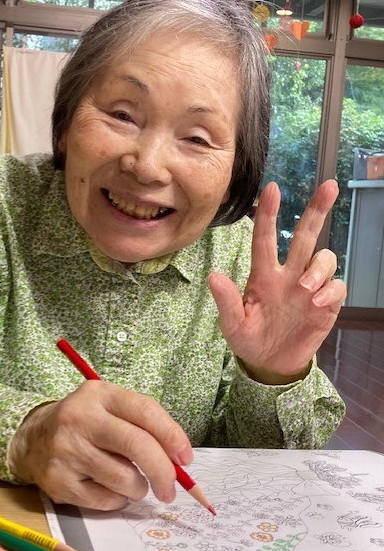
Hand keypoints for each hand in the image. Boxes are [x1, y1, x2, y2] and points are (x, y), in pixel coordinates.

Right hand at [9, 380, 192, 509]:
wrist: (32, 438)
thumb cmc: (85, 423)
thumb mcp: (109, 407)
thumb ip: (144, 424)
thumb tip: (179, 459)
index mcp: (99, 394)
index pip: (145, 411)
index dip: (173, 436)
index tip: (185, 458)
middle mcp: (80, 419)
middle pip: (138, 446)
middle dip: (164, 471)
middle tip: (172, 488)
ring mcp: (67, 451)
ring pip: (125, 479)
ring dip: (139, 487)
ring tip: (132, 482)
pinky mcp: (59, 482)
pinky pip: (106, 500)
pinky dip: (118, 499)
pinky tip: (108, 487)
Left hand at [208, 179, 346, 384]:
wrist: (270, 364)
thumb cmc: (248, 339)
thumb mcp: (233, 324)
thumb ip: (226, 302)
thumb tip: (213, 276)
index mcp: (263, 275)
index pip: (265, 239)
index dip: (269, 214)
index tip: (271, 189)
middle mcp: (288, 274)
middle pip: (304, 236)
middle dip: (316, 210)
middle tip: (328, 186)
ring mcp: (309, 287)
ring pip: (323, 257)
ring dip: (319, 266)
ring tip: (306, 287)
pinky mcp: (326, 304)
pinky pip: (337, 286)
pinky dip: (331, 290)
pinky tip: (318, 303)